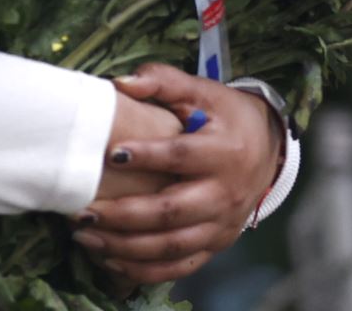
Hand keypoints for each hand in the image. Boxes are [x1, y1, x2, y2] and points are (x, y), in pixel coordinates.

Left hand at [71, 63, 283, 285]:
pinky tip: (110, 260)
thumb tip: (121, 83)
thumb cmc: (226, 115)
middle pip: (172, 212)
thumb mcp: (201, 91)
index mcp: (224, 152)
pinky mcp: (216, 243)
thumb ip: (163, 81)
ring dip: (125, 246)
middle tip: (83, 211)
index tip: (110, 154)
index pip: (182, 157)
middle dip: (125, 214)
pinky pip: (179, 266)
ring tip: (86, 236)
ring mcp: (221, 224)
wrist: (268, 148)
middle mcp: (225, 194)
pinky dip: (144, 269)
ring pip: (171, 245)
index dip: (147, 157)